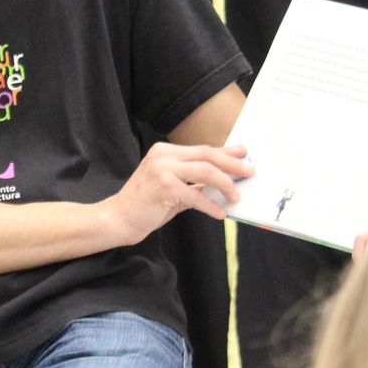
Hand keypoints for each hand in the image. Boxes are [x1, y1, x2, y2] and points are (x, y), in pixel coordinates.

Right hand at [102, 143, 251, 245]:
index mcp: (165, 151)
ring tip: (236, 195)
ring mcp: (162, 170)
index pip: (202, 149)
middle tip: (249, 171)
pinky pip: (195, 195)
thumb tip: (222, 180)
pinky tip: (220, 213)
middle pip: (207, 155)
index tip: (244, 153)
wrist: (119, 218)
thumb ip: (193, 181)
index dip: (226, 152)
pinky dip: (211, 205)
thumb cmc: (146, 204)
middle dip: (232, 164)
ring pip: (205, 171)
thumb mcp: (172, 186)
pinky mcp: (164, 187)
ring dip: (225, 183)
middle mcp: (163, 155)